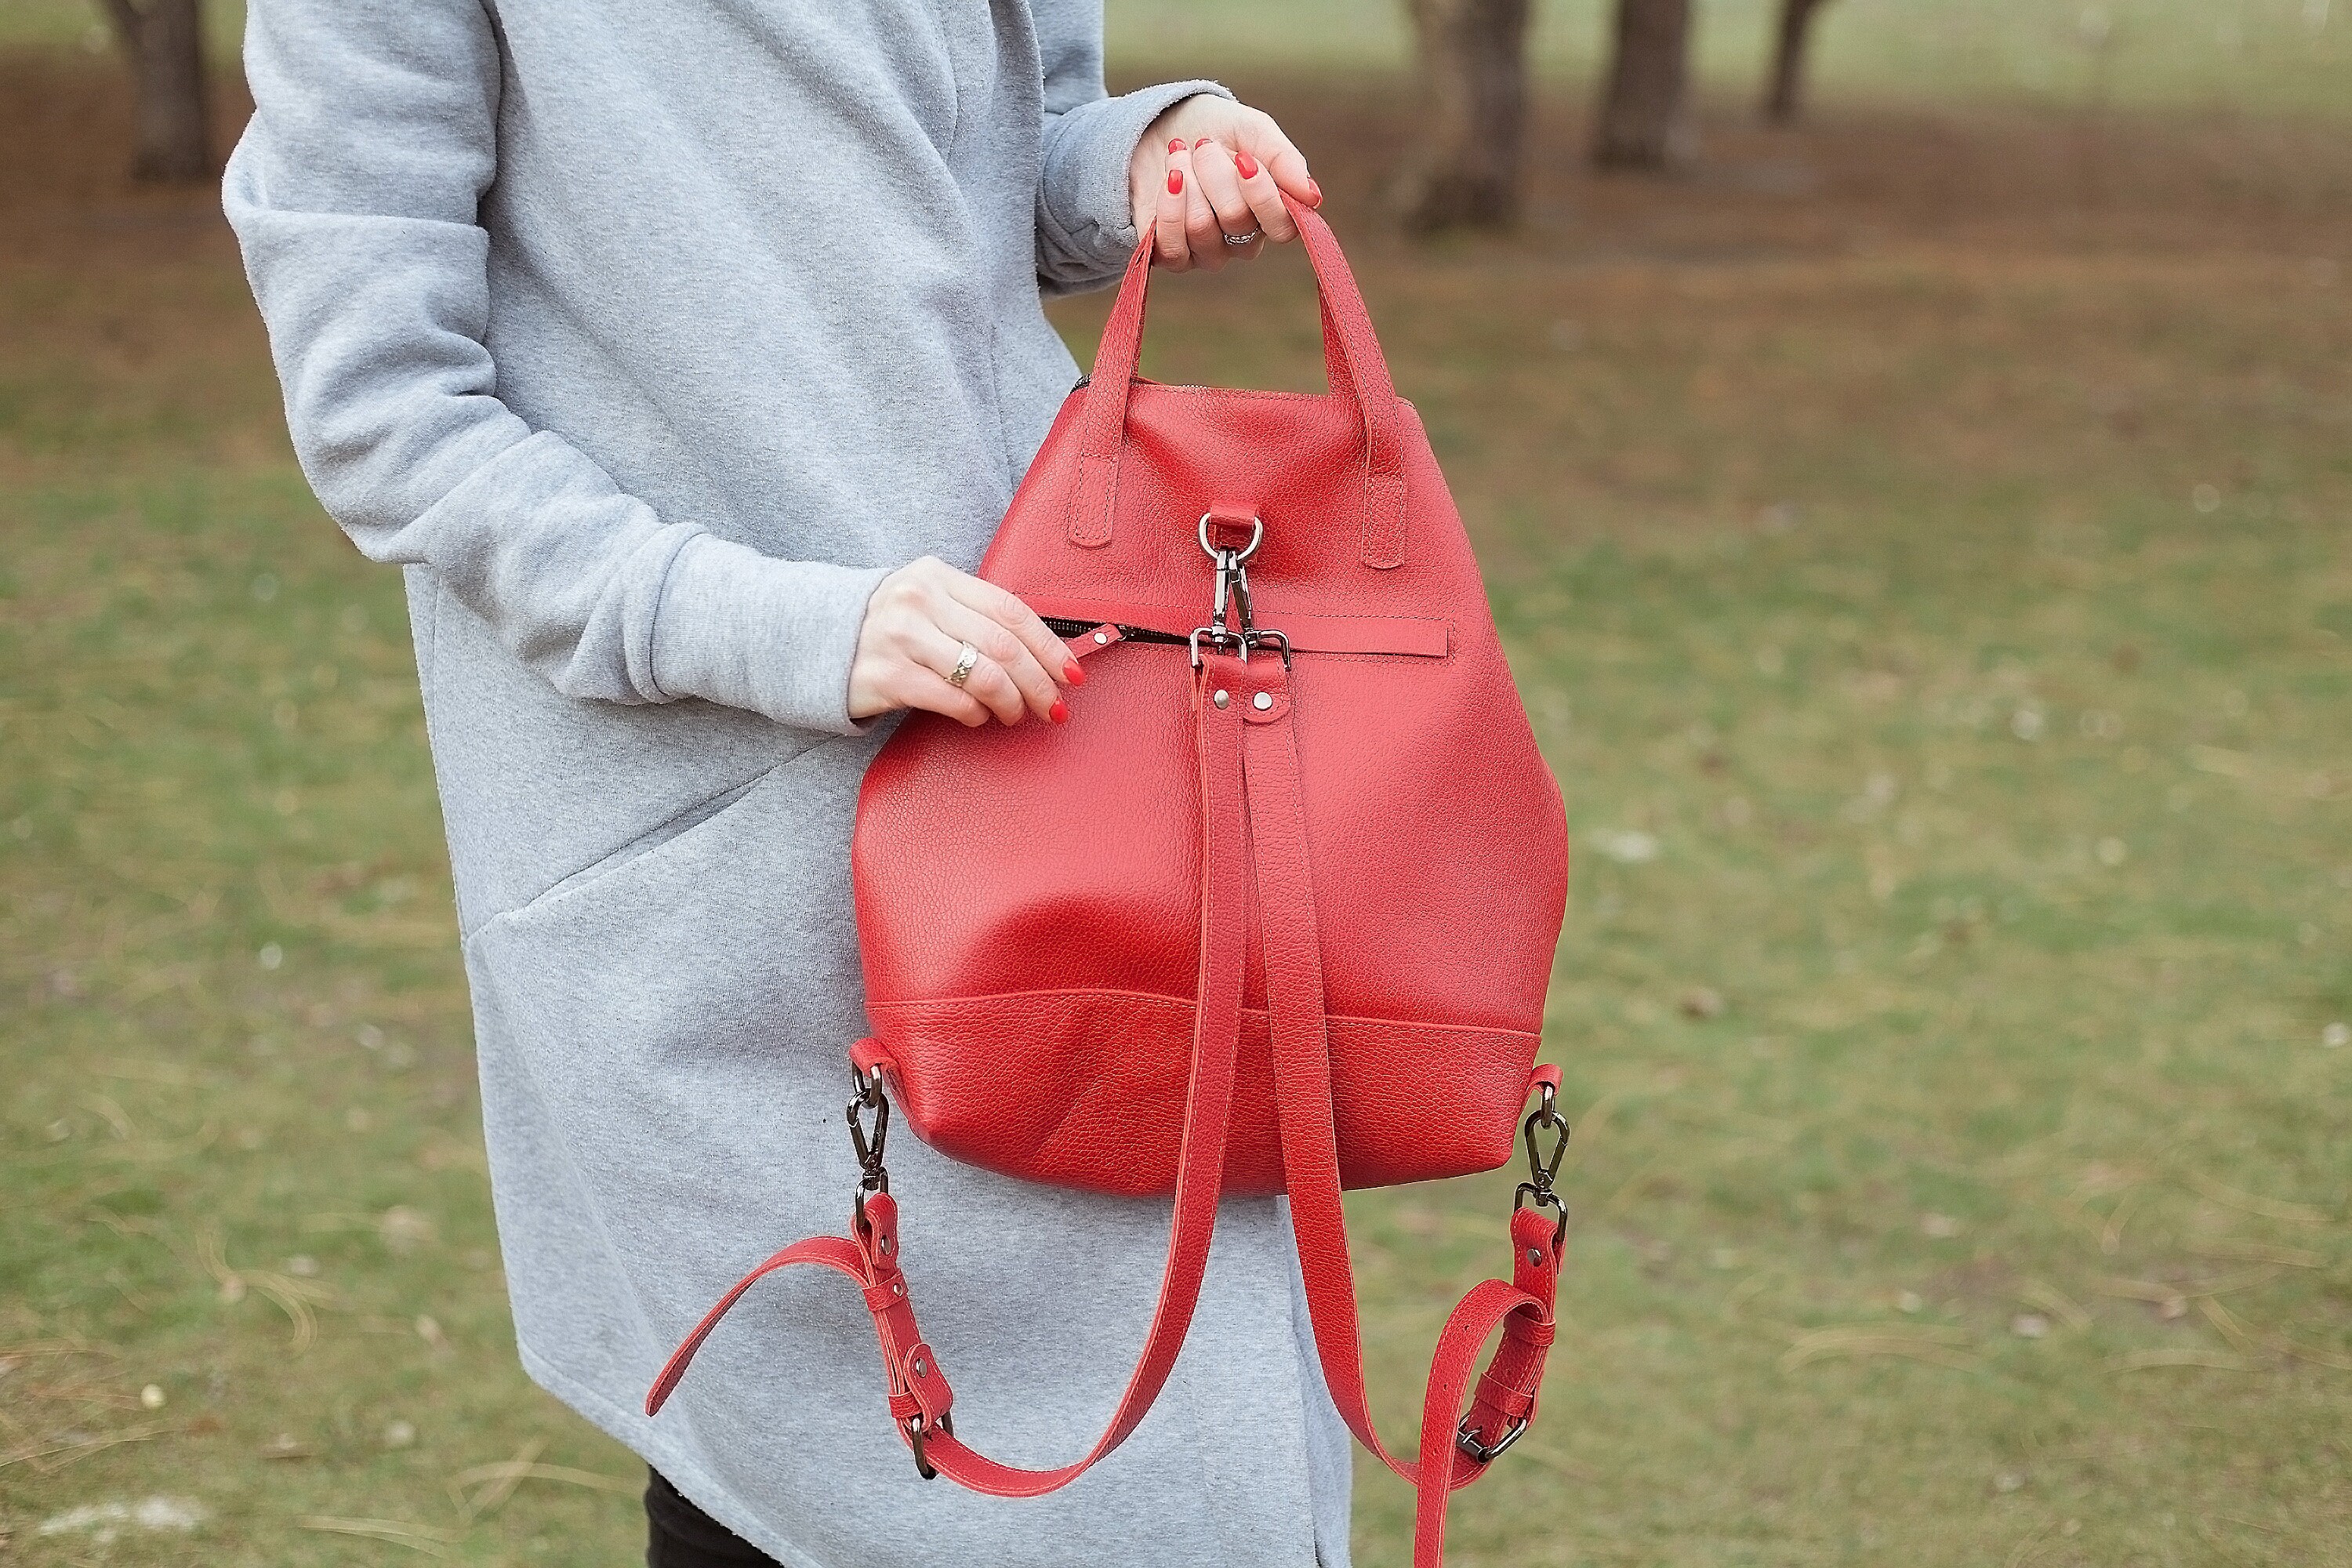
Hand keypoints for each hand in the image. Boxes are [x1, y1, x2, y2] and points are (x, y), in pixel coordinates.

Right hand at [847, 557, 1080, 726]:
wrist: (812, 640)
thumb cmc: (887, 626)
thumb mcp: (926, 601)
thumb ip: (973, 615)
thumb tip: (1043, 654)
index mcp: (937, 576)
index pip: (1011, 610)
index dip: (1049, 645)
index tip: (1072, 674)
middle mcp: (919, 601)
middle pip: (1004, 646)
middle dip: (1039, 683)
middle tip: (1054, 707)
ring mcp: (900, 638)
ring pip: (983, 676)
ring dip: (1011, 703)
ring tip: (1015, 715)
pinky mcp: (886, 676)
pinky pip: (952, 700)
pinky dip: (976, 714)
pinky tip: (977, 717)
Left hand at [1128, 95, 1319, 272]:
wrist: (1161, 124)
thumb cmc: (1215, 129)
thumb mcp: (1254, 131)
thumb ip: (1284, 161)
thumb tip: (1313, 197)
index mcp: (1271, 214)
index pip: (1282, 227)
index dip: (1263, 195)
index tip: (1243, 159)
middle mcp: (1242, 241)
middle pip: (1236, 218)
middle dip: (1215, 171)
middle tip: (1203, 145)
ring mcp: (1205, 251)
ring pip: (1201, 229)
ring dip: (1188, 182)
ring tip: (1180, 154)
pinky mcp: (1170, 254)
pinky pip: (1173, 247)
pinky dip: (1168, 207)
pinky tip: (1169, 179)